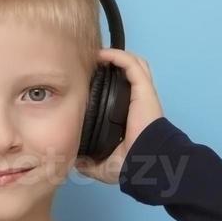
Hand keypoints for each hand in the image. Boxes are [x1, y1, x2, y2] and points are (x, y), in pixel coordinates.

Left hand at [74, 47, 163, 184]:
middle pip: (129, 73)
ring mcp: (142, 94)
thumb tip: (75, 161)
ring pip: (135, 64)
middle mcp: (136, 102)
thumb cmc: (132, 164)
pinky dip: (118, 56)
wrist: (146, 163)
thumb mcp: (103, 165)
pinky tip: (102, 55)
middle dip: (113, 64)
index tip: (88, 80)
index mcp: (129, 117)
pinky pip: (132, 65)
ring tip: (97, 55)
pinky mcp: (143, 89)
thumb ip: (89, 162)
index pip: (121, 92)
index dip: (107, 82)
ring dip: (117, 56)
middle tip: (93, 63)